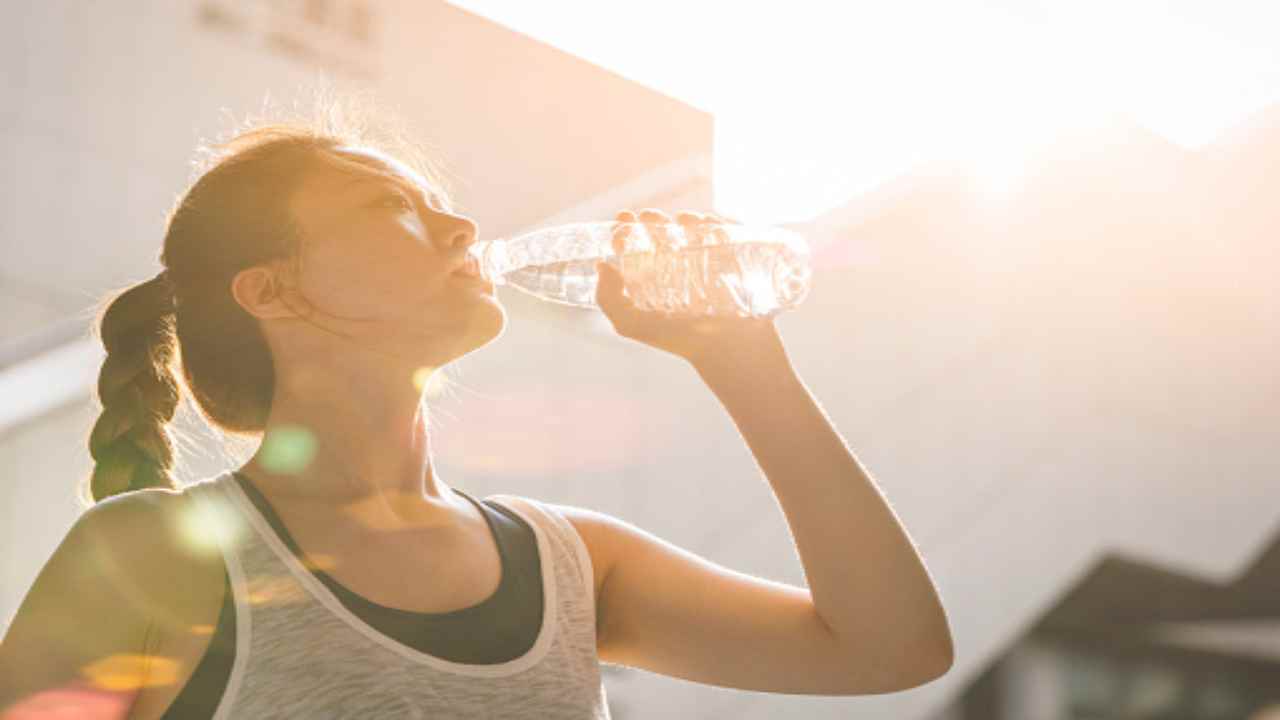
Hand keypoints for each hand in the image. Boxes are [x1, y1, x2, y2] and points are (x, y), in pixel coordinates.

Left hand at [595, 208, 788, 372]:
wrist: (728, 348)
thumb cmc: (680, 340)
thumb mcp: (633, 325)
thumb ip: (609, 301)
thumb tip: (601, 265)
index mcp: (651, 281)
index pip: (635, 248)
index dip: (625, 232)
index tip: (622, 223)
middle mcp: (675, 269)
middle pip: (662, 233)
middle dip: (653, 219)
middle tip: (649, 217)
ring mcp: (704, 263)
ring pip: (692, 229)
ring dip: (684, 218)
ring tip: (681, 220)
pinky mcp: (730, 260)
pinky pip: (721, 233)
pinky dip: (714, 223)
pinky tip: (706, 225)